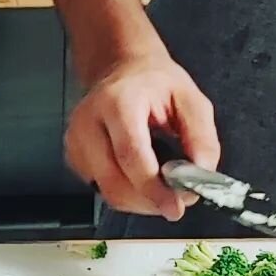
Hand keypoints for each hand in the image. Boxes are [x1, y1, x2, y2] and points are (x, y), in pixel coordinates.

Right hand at [66, 46, 220, 219]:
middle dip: (149, 201)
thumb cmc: (155, 84)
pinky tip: (140, 178)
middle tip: (176, 201)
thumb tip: (202, 174)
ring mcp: (76, 139)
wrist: (122, 70)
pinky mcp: (73, 155)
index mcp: (118, 101)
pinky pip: (100, 189)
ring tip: (161, 187)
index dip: (153, 187)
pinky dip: (125, 193)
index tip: (176, 205)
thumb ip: (202, 137)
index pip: (130, 154)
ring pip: (106, 191)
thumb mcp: (191, 99)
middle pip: (113, 181)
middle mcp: (89, 121)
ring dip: (139, 201)